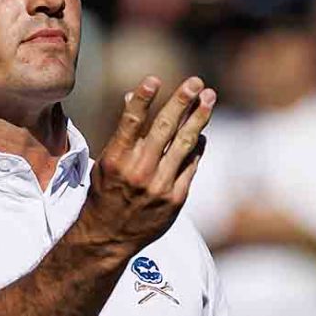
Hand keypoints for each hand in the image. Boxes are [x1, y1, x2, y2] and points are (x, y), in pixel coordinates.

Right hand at [80, 76, 214, 253]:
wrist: (109, 236)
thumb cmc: (106, 192)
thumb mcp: (106, 161)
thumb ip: (124, 132)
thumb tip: (132, 97)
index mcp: (117, 159)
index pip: (131, 122)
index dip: (142, 99)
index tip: (154, 79)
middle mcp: (139, 171)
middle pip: (165, 128)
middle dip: (182, 102)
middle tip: (196, 82)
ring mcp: (160, 186)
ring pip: (184, 144)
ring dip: (199, 118)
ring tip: (209, 98)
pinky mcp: (176, 198)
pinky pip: (191, 165)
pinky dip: (197, 147)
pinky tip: (202, 133)